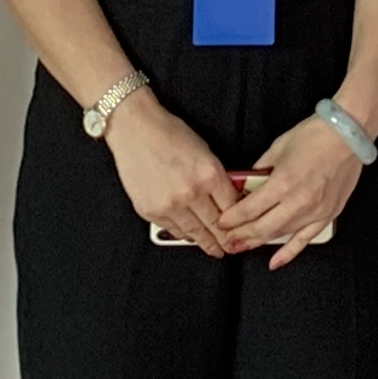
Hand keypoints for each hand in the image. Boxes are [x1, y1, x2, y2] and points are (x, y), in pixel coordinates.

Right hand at [105, 91, 240, 256]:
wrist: (135, 130)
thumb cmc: (168, 133)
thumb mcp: (204, 151)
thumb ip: (216, 177)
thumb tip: (227, 198)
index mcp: (209, 174)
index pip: (232, 208)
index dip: (238, 222)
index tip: (242, 229)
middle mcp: (190, 193)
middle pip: (215, 225)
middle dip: (225, 240)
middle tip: (231, 249)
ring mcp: (169, 205)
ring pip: (194, 232)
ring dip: (205, 242)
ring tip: (213, 248)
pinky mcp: (151, 211)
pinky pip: (172, 229)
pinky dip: (183, 233)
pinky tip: (190, 236)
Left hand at [220, 109, 366, 266]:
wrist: (349, 134)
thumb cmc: (316, 135)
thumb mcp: (278, 147)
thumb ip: (260, 168)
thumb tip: (246, 183)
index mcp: (282, 183)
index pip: (249, 210)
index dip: (231, 219)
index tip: (222, 222)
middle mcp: (297, 202)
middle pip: (261, 228)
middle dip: (240, 236)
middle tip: (227, 240)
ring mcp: (314, 212)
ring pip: (279, 235)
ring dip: (258, 242)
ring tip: (243, 246)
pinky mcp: (327, 215)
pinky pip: (305, 240)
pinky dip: (289, 253)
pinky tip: (275, 262)